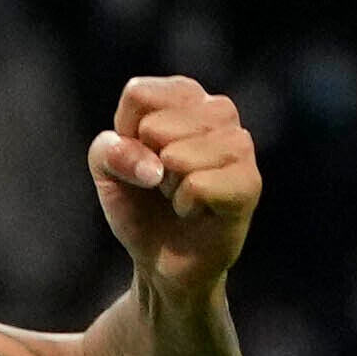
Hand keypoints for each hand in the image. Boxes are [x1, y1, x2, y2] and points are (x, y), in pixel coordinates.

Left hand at [89, 75, 262, 303]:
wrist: (162, 261)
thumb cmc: (140, 206)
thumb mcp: (106, 172)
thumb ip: (108, 151)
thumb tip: (152, 166)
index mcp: (184, 97)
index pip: (138, 94)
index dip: (124, 134)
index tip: (138, 157)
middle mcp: (218, 111)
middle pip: (155, 124)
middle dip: (146, 164)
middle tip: (163, 183)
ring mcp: (239, 145)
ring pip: (178, 154)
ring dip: (167, 185)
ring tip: (179, 195)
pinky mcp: (250, 182)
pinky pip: (199, 184)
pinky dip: (184, 203)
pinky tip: (192, 209)